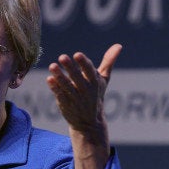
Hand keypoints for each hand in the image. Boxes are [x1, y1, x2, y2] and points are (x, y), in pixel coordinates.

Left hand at [46, 44, 122, 168]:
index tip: (77, 54)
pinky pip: (60, 95)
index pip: (90, 72)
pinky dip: (55, 88)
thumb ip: (108, 62)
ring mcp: (75, 99)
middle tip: (62, 56)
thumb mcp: (103, 80)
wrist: (89, 123)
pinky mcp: (65, 105)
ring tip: (52, 66)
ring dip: (60, 76)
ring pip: (67, 87)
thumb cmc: (96, 95)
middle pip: (77, 78)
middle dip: (70, 68)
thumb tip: (118, 45)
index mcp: (95, 83)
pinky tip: (49, 79)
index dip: (84, 63)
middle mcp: (86, 91)